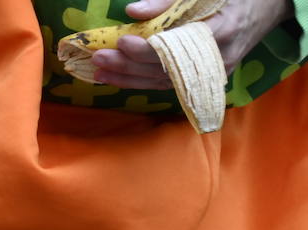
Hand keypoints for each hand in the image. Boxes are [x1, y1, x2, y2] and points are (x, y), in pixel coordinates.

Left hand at [90, 0, 292, 88]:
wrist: (269, 7)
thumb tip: (133, 11)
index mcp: (224, 30)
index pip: (178, 48)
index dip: (147, 48)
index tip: (122, 41)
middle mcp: (220, 58)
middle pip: (165, 69)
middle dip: (128, 65)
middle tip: (98, 58)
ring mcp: (213, 72)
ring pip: (164, 82)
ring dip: (128, 78)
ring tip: (99, 72)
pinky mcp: (205, 78)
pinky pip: (169, 84)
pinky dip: (140, 81)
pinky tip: (117, 78)